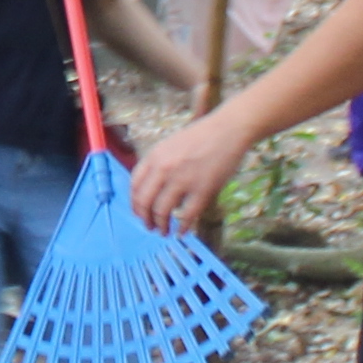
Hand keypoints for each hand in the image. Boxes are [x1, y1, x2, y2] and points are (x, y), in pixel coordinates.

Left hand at [129, 107, 253, 237]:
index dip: (134, 203)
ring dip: (161, 225)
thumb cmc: (201, 136)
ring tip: (164, 231)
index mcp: (154, 156)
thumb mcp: (170, 145)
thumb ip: (158, 164)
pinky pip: (187, 215)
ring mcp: (182, 180)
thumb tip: (151, 189)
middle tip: (149, 226)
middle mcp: (164, 169)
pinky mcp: (202, 190)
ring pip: (162, 211)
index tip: (139, 212)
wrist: (228, 130)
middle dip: (145, 219)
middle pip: (144, 202)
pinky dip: (183, 227)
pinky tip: (182, 231)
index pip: (134, 185)